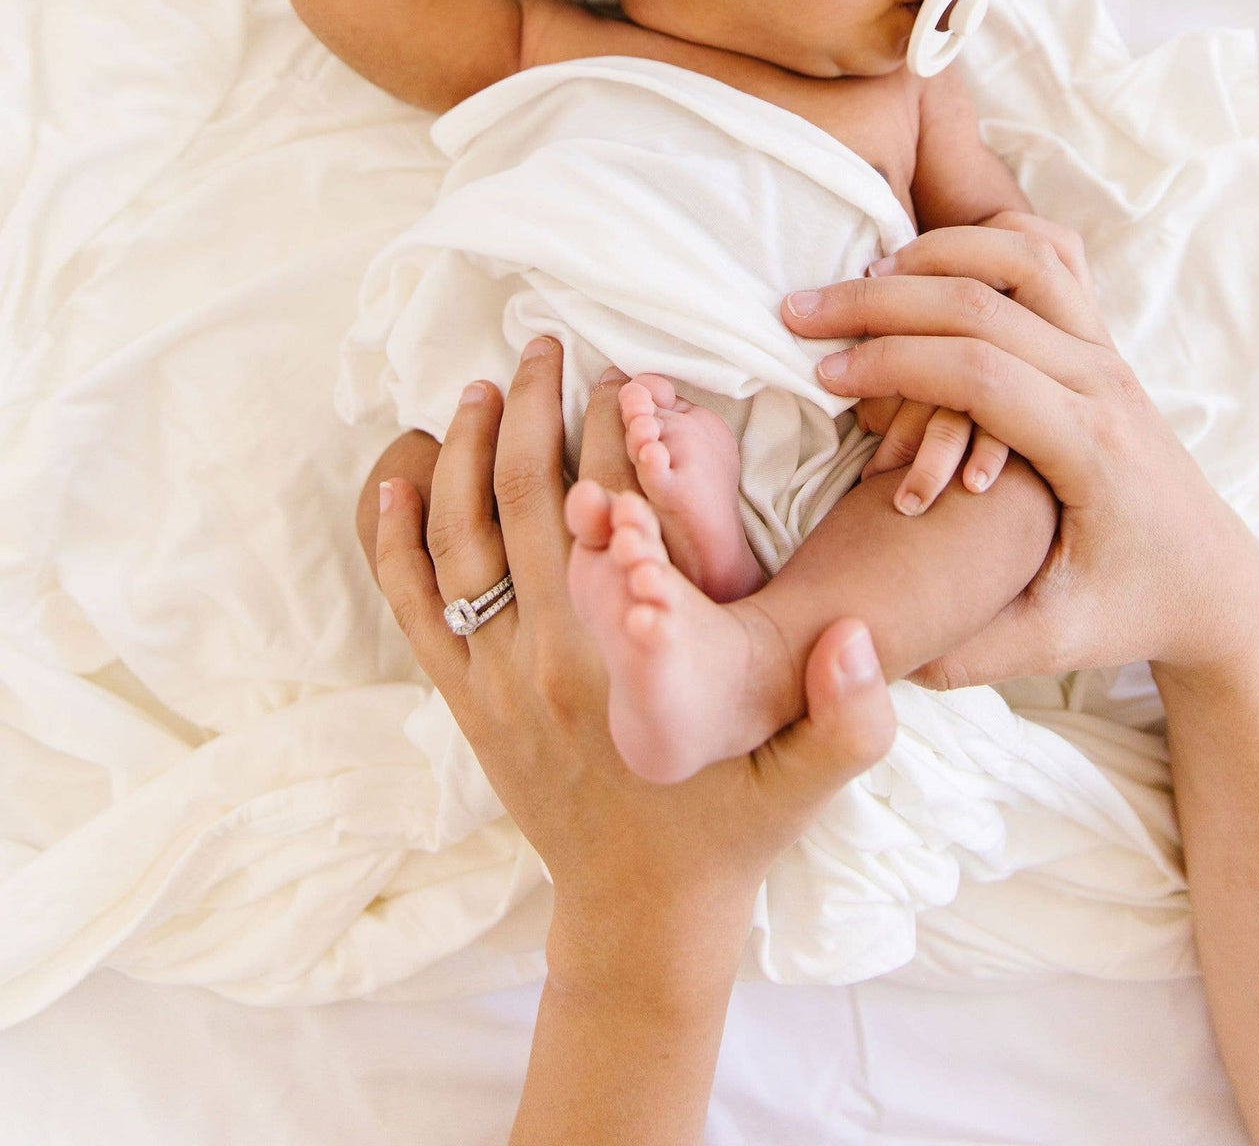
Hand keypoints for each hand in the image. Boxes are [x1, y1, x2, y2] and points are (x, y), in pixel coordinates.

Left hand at [374, 341, 895, 989]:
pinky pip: (412, 601)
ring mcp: (494, 676)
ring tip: (488, 386)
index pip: (616, 510)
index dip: (620, 433)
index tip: (632, 376)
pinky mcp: (462, 699)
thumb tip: (864, 637)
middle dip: (539, 409)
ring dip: (468, 449)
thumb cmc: (729, 829)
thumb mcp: (808, 782)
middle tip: (549, 344)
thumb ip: (849, 719)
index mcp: (628, 656)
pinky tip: (398, 473)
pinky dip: (394, 532)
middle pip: (531, 499)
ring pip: (463, 535)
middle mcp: (550, 655)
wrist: (641, 915)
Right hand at [782, 225, 1258, 686]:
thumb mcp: (1048, 645)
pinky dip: (986, 242)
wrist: (1213, 579)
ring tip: (860, 279)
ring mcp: (1107, 352)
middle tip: (799, 313)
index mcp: (1088, 449)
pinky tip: (929, 267)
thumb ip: (961, 648)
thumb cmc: (1123, 610)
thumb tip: (860, 644)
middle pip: (985, 302)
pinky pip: (1050, 256)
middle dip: (880, 301)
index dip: (893, 363)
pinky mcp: (1101, 341)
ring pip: (1022, 257)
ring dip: (934, 255)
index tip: (823, 377)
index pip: (979, 373)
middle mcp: (1103, 383)